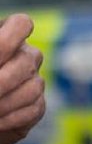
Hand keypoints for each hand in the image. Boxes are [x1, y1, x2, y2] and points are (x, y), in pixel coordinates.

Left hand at [0, 13, 45, 143]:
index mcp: (5, 37)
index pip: (21, 25)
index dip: (8, 39)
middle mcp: (25, 55)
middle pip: (27, 60)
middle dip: (1, 81)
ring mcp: (34, 79)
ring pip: (32, 87)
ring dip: (4, 104)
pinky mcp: (37, 105)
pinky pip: (34, 110)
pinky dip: (10, 119)